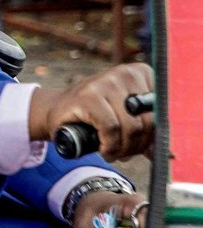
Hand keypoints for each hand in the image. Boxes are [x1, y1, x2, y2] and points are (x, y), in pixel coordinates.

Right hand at [27, 61, 154, 159]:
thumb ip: (145, 127)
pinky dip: (109, 145)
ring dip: (123, 148)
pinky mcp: (88, 96)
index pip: (160, 112)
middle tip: (124, 153)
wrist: (58, 111)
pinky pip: (111, 128)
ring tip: (113, 152)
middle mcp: (124, 73)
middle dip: (137, 145)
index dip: (152, 135)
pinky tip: (103, 149)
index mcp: (139, 73)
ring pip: (131, 127)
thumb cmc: (95, 115)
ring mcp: (105, 82)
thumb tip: (169, 152)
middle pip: (147, 121)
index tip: (139, 145)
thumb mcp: (124, 115)